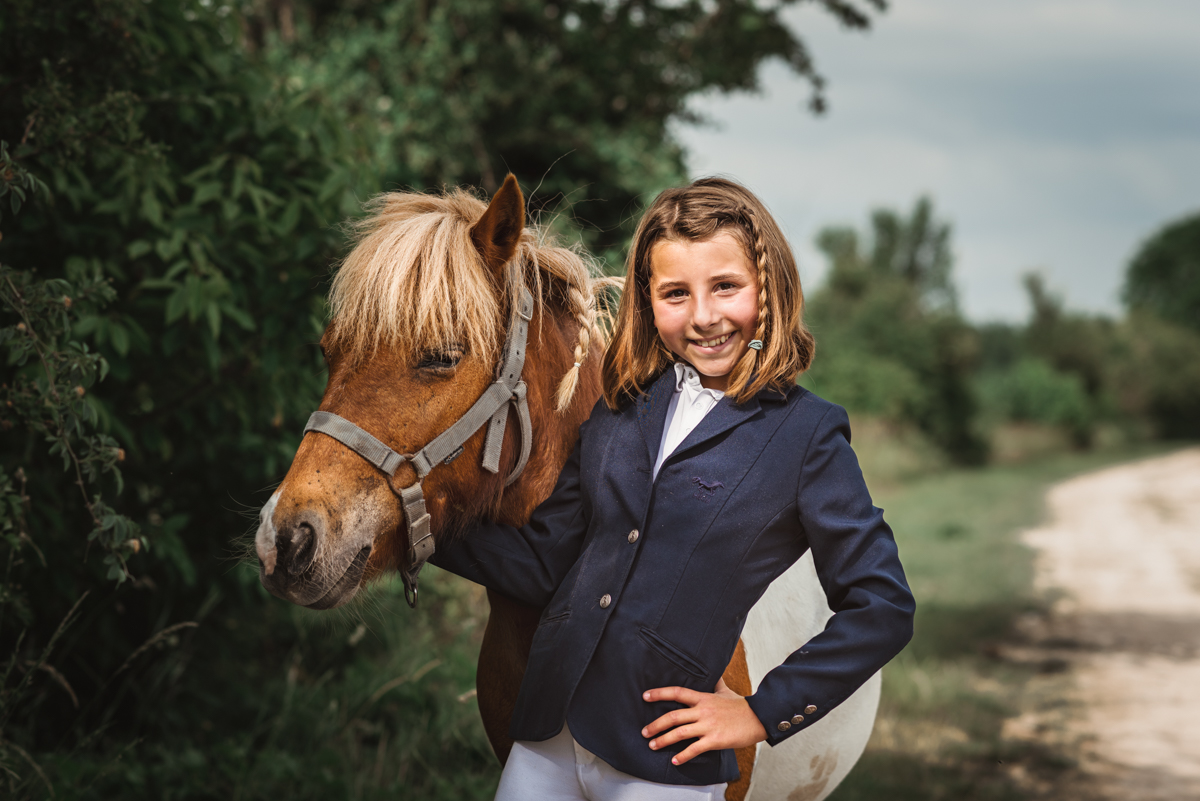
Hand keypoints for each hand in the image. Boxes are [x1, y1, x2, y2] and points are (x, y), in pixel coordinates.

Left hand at [641, 678, 767, 765]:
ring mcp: (708, 726)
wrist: (759, 718)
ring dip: (663, 740)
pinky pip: (695, 749)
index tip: (645, 696)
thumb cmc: (742, 706)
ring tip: (652, 745)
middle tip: (644, 731)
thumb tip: (714, 673)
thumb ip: (716, 683)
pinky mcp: (715, 740)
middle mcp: (703, 711)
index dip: (660, 693)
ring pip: (680, 733)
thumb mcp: (725, 691)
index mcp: (703, 698)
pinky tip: (675, 760)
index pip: (677, 692)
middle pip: (674, 716)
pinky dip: (683, 756)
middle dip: (656, 724)